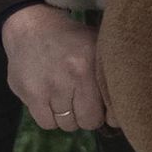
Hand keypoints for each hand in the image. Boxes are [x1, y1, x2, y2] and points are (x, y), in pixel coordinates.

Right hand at [1, 3, 107, 129]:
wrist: (31, 27)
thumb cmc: (71, 40)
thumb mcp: (97, 45)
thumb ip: (113, 73)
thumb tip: (121, 111)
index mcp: (91, 63)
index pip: (110, 110)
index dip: (109, 113)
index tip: (104, 107)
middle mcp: (72, 75)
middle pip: (88, 121)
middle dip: (88, 116)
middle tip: (83, 101)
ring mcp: (49, 86)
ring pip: (67, 125)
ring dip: (68, 116)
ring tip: (65, 96)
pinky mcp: (30, 94)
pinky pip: (47, 123)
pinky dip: (50, 117)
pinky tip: (50, 100)